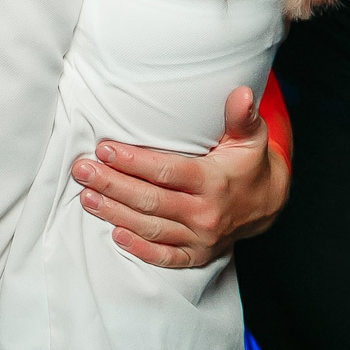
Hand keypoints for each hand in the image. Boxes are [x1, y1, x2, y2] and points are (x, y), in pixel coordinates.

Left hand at [71, 85, 289, 268]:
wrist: (267, 205)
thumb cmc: (249, 165)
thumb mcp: (251, 138)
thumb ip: (242, 117)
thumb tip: (243, 93)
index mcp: (214, 181)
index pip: (167, 172)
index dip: (134, 162)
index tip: (104, 149)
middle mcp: (206, 213)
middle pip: (151, 200)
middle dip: (112, 184)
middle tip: (82, 170)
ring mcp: (200, 237)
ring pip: (151, 227)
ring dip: (115, 213)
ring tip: (87, 197)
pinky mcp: (196, 255)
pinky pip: (165, 256)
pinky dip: (140, 249)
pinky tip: (115, 235)